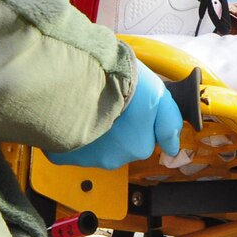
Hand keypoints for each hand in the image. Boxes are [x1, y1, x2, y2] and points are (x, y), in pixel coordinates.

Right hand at [49, 62, 183, 168]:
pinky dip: (72, 133)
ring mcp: (87, 158)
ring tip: (91, 106)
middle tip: (110, 103)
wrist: (85, 78)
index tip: (130, 105)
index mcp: (139, 147)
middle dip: (116, 128)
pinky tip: (74, 115)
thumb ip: (170, 125)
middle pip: (118, 145)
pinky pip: (70, 145)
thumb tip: (173, 149)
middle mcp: (114, 159)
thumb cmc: (125, 85)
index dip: (138, 120)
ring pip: (95, 144)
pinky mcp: (62, 154)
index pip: (142, 139)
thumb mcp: (160, 98)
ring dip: (95, 130)